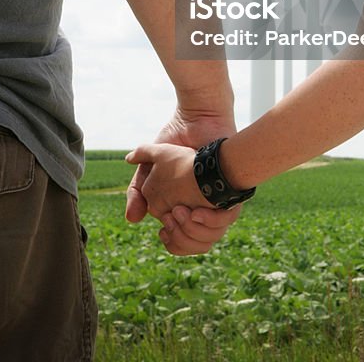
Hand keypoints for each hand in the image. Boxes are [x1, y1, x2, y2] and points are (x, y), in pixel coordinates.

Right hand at [125, 108, 238, 254]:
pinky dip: (209, 223)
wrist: (199, 119)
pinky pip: (223, 225)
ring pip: (207, 239)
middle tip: (174, 214)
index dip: (171, 239)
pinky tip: (198, 211)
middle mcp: (202, 208)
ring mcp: (217, 204)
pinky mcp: (231, 195)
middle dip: (182, 237)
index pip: (179, 240)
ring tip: (182, 211)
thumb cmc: (176, 139)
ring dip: (192, 231)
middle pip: (193, 244)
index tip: (165, 227)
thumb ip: (137, 191)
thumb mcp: (150, 166)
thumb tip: (132, 219)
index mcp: (184, 204)